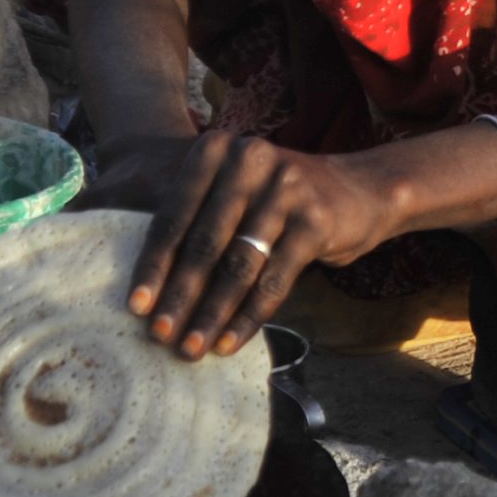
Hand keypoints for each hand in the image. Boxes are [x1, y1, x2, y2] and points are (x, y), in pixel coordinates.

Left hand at [113, 130, 386, 356]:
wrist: (360, 190)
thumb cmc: (277, 202)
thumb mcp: (234, 192)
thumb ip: (195, 219)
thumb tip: (146, 289)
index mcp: (216, 149)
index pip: (174, 216)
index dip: (153, 266)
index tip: (135, 308)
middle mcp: (250, 159)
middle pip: (204, 242)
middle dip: (179, 296)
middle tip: (160, 335)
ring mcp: (286, 188)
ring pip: (238, 265)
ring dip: (211, 313)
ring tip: (192, 347)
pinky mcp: (315, 219)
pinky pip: (274, 279)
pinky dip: (249, 316)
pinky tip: (231, 342)